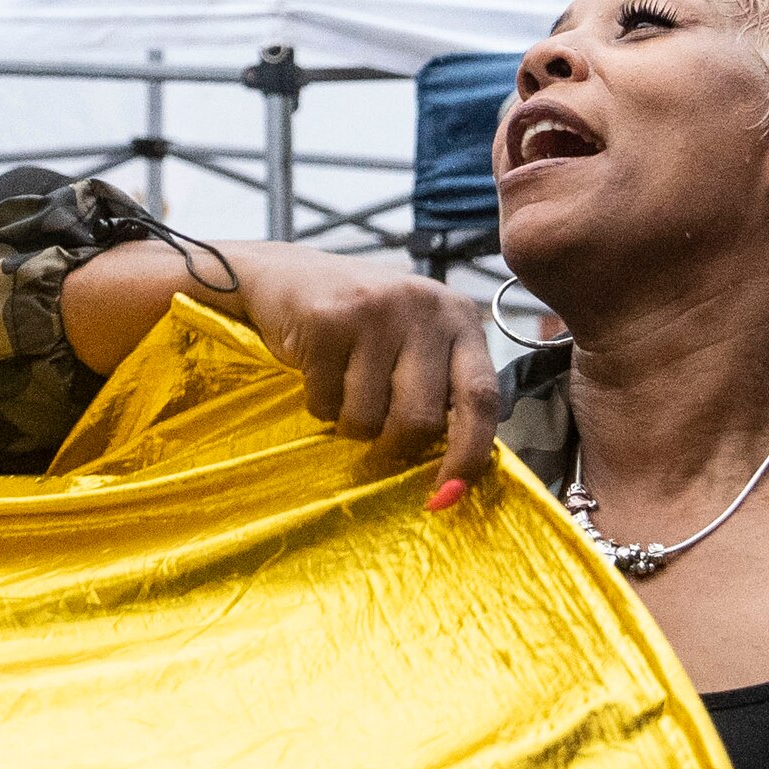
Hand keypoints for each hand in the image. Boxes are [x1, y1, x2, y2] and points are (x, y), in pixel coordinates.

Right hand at [227, 245, 504, 507]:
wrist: (287, 275)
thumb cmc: (363, 322)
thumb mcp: (416, 341)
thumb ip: (442, 389)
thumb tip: (456, 478)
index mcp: (458, 317)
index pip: (481, 396)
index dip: (470, 453)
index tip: (449, 493)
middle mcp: (424, 307)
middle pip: (420, 420)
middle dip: (393, 446)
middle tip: (377, 440)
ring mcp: (375, 310)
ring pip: (368, 419)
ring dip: (351, 424)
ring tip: (344, 388)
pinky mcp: (326, 320)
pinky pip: (325, 403)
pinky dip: (319, 405)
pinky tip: (318, 370)